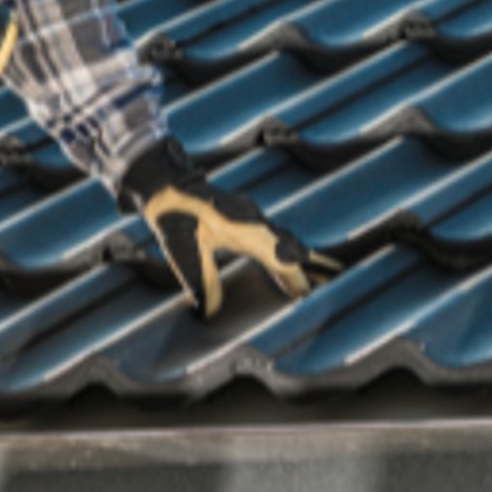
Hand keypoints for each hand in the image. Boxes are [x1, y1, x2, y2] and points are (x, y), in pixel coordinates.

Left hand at [119, 138, 338, 319]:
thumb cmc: (175, 213)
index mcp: (245, 230)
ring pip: (283, 238)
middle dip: (308, 266)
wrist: (166, 182)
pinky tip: (280, 257)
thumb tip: (209, 310)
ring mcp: (251, 214)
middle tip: (326, 284)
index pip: (280, 258)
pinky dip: (283, 248)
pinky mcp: (244, 213)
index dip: (295, 277)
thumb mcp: (185, 250)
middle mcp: (254, 220)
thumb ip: (202, 280)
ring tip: (312, 274)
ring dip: (296, 257)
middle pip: (290, 246)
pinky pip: (272, 233)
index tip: (307, 295)